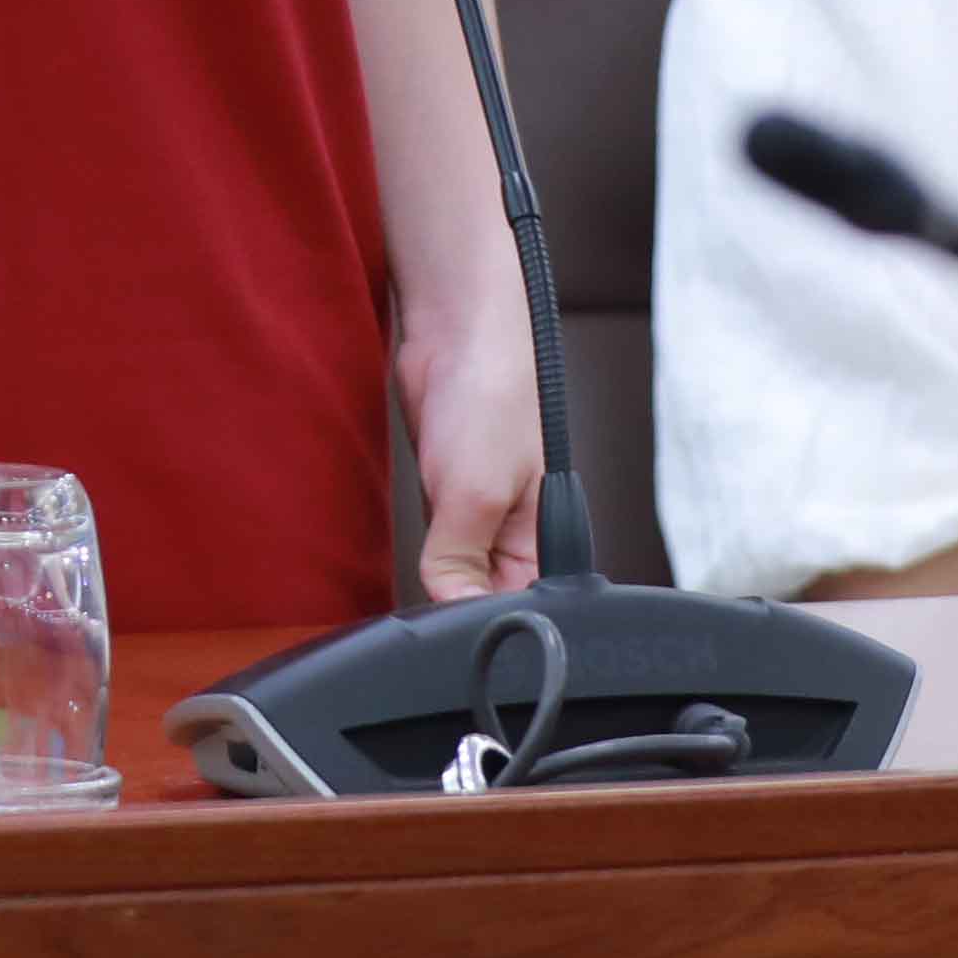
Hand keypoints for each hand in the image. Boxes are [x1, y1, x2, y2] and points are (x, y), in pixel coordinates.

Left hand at [401, 301, 545, 602]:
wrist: (454, 331)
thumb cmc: (492, 395)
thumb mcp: (475, 494)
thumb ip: (460, 562)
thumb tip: (449, 614)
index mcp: (544, 541)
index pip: (516, 610)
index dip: (482, 624)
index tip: (448, 627)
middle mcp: (515, 533)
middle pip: (481, 597)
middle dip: (452, 597)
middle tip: (430, 588)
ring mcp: (478, 512)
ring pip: (453, 570)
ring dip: (434, 568)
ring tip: (429, 552)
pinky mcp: (445, 493)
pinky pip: (433, 540)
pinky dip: (421, 545)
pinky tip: (413, 538)